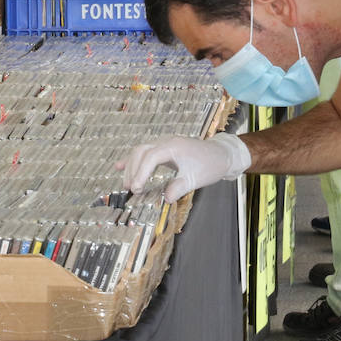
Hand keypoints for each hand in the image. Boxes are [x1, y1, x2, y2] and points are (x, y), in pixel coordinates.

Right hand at [117, 133, 251, 201]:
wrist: (221, 155)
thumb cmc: (210, 165)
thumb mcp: (195, 179)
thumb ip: (179, 188)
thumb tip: (165, 199)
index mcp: (173, 146)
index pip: (150, 157)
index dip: (140, 173)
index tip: (136, 189)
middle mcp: (167, 142)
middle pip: (141, 152)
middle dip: (132, 170)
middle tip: (130, 189)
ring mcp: (165, 144)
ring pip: (141, 151)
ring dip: (132, 166)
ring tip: (127, 184)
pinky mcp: (165, 149)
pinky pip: (145, 153)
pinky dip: (133, 160)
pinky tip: (119, 166)